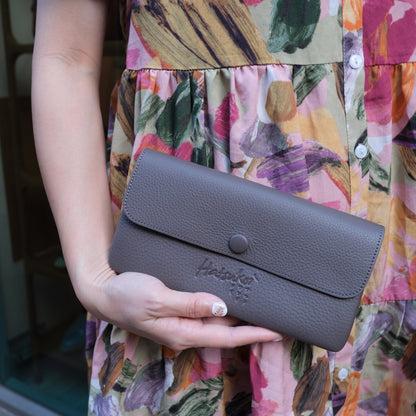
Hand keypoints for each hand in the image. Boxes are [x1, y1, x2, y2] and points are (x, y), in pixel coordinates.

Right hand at [84, 270, 281, 350]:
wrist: (104, 291)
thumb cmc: (126, 295)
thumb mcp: (157, 298)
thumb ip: (189, 304)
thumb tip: (222, 307)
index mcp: (182, 331)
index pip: (226, 337)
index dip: (254, 334)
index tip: (277, 330)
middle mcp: (185, 330)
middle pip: (225, 331)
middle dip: (252, 327)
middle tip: (276, 318)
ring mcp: (181, 322)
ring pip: (217, 322)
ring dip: (239, 318)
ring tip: (260, 309)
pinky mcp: (176, 311)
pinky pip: (205, 312)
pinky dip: (222, 308)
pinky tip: (230, 300)